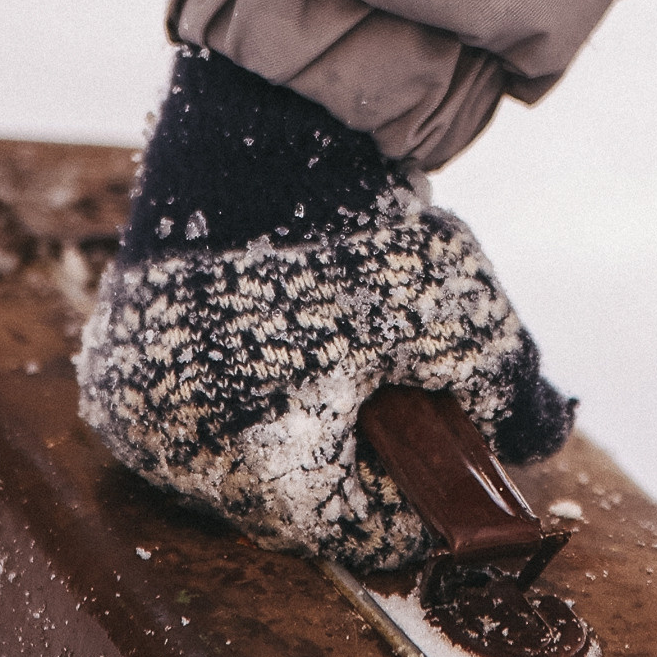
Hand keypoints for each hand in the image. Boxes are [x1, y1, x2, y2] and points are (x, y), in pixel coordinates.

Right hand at [77, 48, 571, 574]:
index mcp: (259, 463)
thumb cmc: (360, 234)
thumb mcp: (462, 315)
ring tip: (334, 368)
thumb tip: (542, 434)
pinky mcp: (114, 368)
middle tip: (388, 401)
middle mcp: (176, 453)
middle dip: (347, 461)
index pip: (354, 529)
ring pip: (232, 464)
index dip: (410, 497)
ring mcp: (134, 412)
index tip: (436, 455)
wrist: (263, 127)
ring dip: (287, 432)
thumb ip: (512, 391)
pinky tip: (280, 348)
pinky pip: (185, 419)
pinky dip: (234, 398)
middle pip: (286, 503)